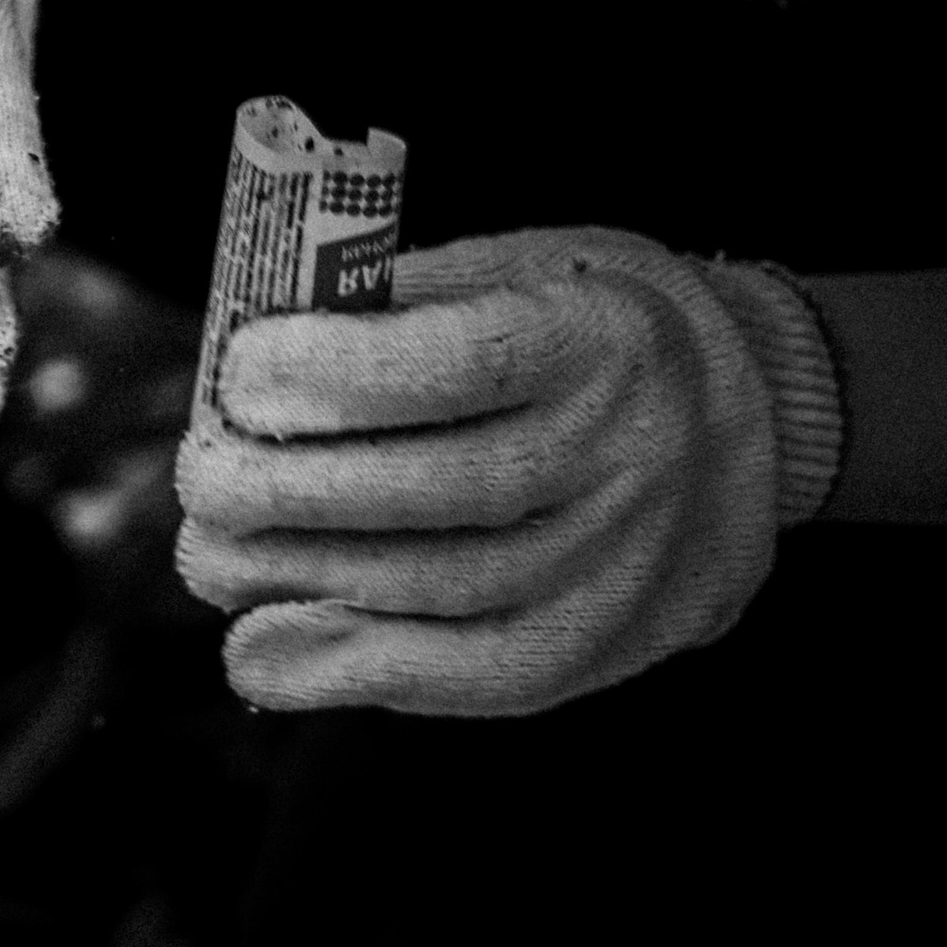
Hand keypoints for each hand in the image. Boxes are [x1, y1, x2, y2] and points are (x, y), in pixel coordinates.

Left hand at [173, 227, 843, 714]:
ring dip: (295, 580)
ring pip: (439, 591)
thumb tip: (244, 361)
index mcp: (600, 339)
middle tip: (199, 477)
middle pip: (436, 492)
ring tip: (207, 554)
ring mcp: (623, 564)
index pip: (455, 366)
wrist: (747, 421)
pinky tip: (256, 649)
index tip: (237, 371)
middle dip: (286, 491)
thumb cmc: (579, 327)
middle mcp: (626, 456)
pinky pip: (463, 676)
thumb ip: (395, 305)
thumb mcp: (515, 270)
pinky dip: (344, 671)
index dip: (329, 373)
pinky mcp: (601, 647)